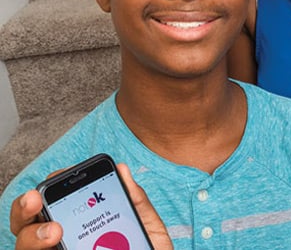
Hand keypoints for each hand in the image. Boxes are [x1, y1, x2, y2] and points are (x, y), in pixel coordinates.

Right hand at [10, 164, 172, 249]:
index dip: (50, 187)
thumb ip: (134, 199)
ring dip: (31, 236)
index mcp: (79, 220)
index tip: (57, 178)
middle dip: (24, 208)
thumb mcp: (145, 224)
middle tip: (35, 200)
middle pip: (27, 223)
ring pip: (25, 247)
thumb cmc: (145, 247)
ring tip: (54, 232)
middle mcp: (61, 240)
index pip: (54, 200)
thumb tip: (122, 170)